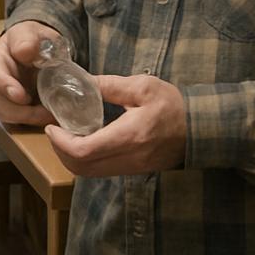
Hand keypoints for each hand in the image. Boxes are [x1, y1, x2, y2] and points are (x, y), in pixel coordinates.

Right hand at [0, 20, 57, 126]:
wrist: (40, 48)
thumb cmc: (32, 39)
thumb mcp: (31, 32)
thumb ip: (26, 39)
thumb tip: (24, 51)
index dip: (5, 87)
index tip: (22, 96)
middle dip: (16, 110)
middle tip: (40, 112)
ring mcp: (1, 96)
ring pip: (3, 114)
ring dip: (25, 119)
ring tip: (47, 116)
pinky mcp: (13, 108)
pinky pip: (16, 120)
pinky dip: (31, 122)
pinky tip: (47, 118)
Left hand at [45, 74, 185, 176]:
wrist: (203, 129)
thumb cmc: (174, 105)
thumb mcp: (143, 86)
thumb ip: (110, 85)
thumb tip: (82, 81)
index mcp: (130, 136)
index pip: (85, 151)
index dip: (61, 142)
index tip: (51, 126)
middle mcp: (129, 158)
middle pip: (82, 167)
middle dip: (60, 151)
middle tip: (53, 130)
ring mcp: (133, 168)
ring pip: (90, 173)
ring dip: (71, 158)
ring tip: (65, 135)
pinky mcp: (135, 170)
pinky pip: (102, 171)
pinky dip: (86, 160)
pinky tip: (85, 141)